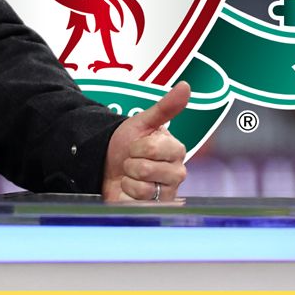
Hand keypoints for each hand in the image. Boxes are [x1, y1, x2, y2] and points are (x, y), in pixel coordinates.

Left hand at [102, 81, 190, 201]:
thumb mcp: (143, 122)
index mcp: (177, 151)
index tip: (137, 145)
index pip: (154, 149)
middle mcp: (177, 174)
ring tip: (131, 175)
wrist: (109, 164)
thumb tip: (186, 86)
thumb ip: (166, 107)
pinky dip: (127, 195)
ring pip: (143, 188)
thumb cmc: (128, 142)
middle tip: (132, 161)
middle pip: (147, 169)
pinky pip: (138, 204)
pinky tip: (130, 190)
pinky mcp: (155, 209)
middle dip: (131, 163)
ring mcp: (167, 193)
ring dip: (128, 179)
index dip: (138, 146)